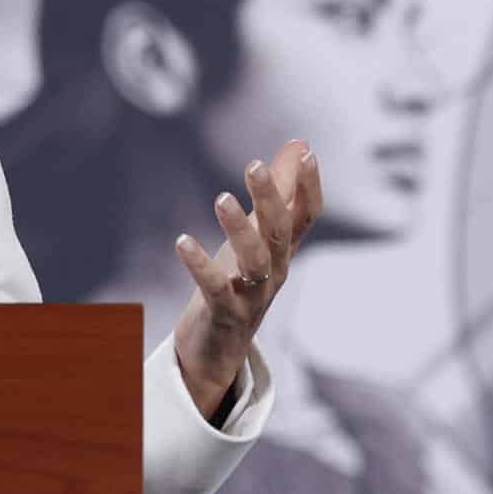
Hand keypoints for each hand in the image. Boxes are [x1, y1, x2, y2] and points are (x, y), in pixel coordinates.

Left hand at [171, 138, 322, 419]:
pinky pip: (216, 288)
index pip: (307, 216)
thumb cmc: (239, 281)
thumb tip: (300, 144)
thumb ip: (280, 190)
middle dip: (271, 198)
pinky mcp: (225, 314)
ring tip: (221, 199)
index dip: (310, 186)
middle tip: (255, 164)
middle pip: (280, 233)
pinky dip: (200, 265)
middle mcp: (275, 271)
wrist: (218, 349)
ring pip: (254, 261)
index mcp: (283, 250)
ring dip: (239, 229)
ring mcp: (253, 295)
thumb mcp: (258, 233)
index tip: (308, 153)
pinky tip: (182, 240)